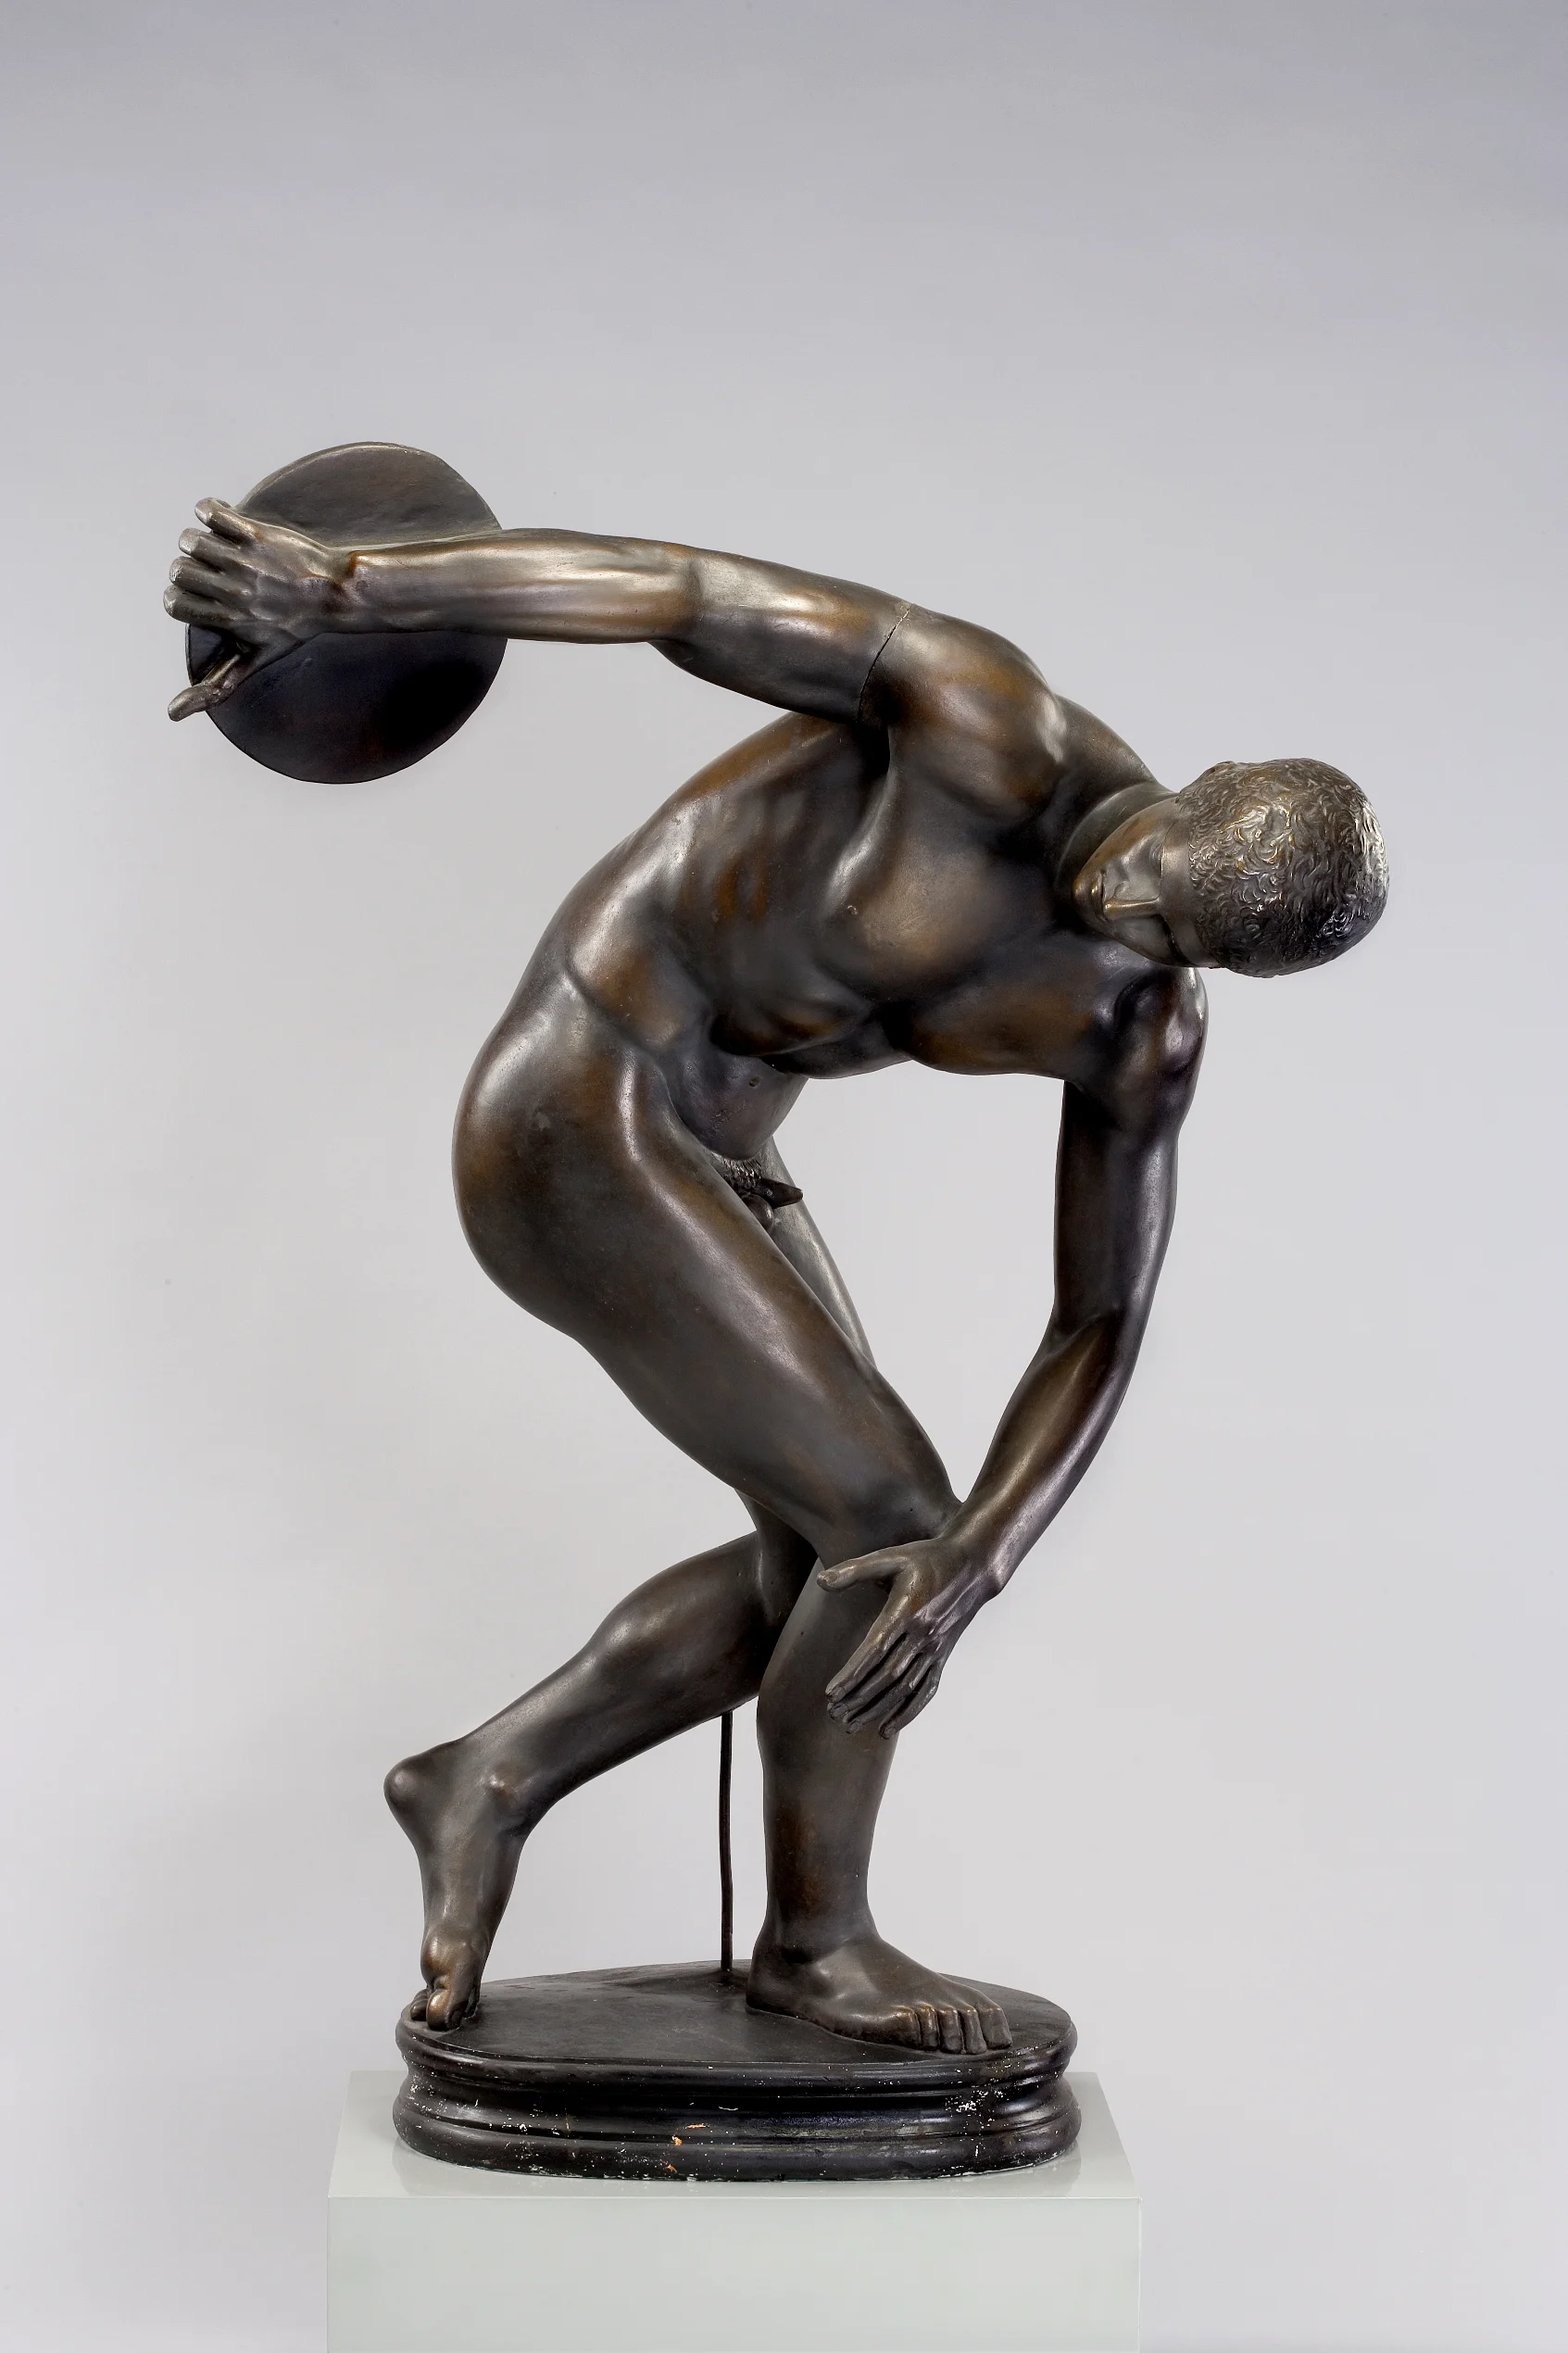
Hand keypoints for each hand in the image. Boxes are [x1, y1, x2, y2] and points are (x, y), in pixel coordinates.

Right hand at [164, 499, 353, 719]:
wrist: (334, 594)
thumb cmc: (293, 628)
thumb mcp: (255, 659)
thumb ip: (217, 683)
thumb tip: (172, 715)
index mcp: (230, 620)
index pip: (175, 604)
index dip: (177, 596)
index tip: (193, 594)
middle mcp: (235, 592)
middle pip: (179, 571)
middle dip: (185, 566)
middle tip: (206, 567)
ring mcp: (245, 562)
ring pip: (191, 540)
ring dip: (196, 538)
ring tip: (216, 544)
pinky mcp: (257, 535)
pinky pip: (212, 512)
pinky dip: (208, 510)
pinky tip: (220, 519)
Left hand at [819, 1534, 999, 1736]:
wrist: (973, 1567)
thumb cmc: (928, 1559)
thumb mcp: (891, 1556)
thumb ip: (855, 1570)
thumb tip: (821, 1581)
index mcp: (907, 1610)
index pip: (875, 1650)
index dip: (852, 1674)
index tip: (831, 1693)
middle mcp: (922, 1634)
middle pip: (887, 1675)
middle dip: (858, 1698)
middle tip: (832, 1714)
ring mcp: (935, 1649)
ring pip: (904, 1688)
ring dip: (877, 1709)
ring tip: (851, 1724)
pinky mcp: (943, 1656)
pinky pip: (926, 1690)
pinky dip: (908, 1712)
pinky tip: (887, 1728)